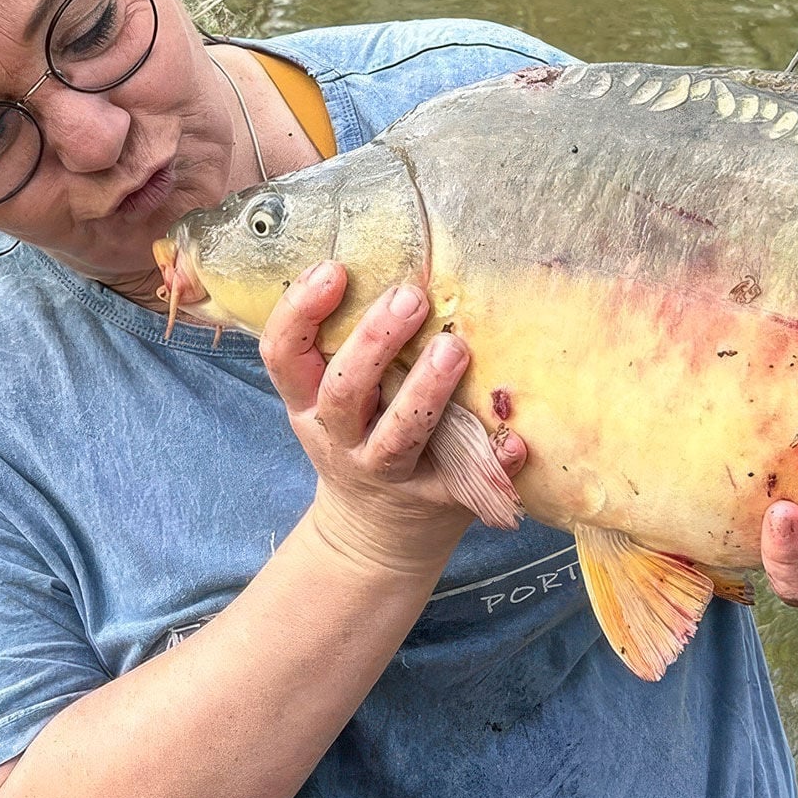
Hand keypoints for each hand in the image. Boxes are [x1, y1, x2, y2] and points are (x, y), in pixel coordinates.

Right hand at [260, 262, 526, 575]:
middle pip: (345, 392)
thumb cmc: (362, 435)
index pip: (283, 354)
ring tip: (454, 348)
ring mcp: (386, 473)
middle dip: (374, 343)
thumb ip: (353, 345)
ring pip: (398, 436)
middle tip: (411, 296)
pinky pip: (466, 480)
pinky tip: (515, 438)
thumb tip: (404, 261)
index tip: (334, 269)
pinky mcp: (436, 500)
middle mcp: (339, 438)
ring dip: (426, 392)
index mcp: (308, 402)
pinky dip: (492, 459)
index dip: (299, 312)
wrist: (375, 536)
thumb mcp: (335, 396)